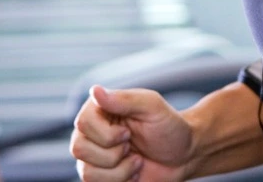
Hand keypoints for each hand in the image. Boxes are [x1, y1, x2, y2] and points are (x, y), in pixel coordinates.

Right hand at [71, 85, 192, 181]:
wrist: (183, 156)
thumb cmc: (169, 127)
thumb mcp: (152, 106)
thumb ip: (124, 98)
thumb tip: (94, 90)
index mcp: (99, 108)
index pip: (82, 123)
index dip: (108, 134)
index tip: (129, 132)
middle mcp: (91, 131)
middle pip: (79, 148)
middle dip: (114, 154)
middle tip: (131, 146)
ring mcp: (93, 155)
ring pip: (87, 172)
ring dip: (120, 171)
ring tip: (135, 160)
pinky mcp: (100, 176)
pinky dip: (120, 181)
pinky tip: (132, 172)